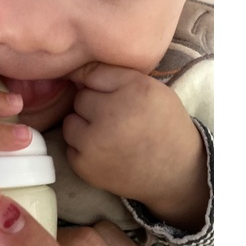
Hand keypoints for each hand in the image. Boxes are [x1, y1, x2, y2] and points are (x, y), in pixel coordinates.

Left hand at [63, 63, 208, 231]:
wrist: (176, 173)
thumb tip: (74, 72)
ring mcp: (95, 143)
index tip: (110, 96)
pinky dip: (83, 150)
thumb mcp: (153, 89)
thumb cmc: (163, 126)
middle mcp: (112, 115)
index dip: (100, 85)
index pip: (92, 73)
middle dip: (93, 106)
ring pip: (69, 123)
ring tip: (108, 136)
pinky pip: (69, 148)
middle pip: (80, 99)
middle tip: (115, 119)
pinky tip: (105, 154)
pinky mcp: (84, 166)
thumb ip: (116, 75)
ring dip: (83, 128)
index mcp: (134, 90)